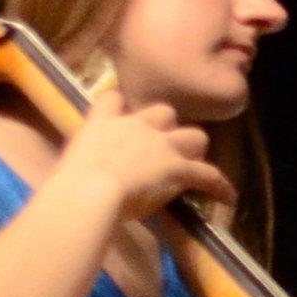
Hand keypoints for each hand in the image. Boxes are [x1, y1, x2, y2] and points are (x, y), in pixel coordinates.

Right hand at [56, 98, 232, 226]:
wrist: (90, 190)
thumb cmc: (70, 182)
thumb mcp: (69, 162)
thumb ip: (82, 159)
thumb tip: (78, 178)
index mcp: (103, 123)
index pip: (113, 99)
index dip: (120, 106)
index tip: (123, 113)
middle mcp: (136, 126)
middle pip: (164, 112)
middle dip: (168, 127)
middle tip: (165, 146)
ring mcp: (161, 145)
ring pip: (194, 136)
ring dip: (195, 150)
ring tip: (196, 166)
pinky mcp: (179, 167)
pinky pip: (210, 175)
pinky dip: (220, 186)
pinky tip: (227, 197)